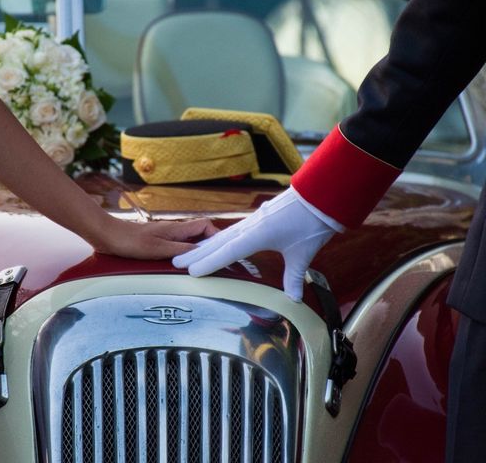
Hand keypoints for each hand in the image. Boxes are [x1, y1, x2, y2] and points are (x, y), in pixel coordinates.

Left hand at [95, 218, 218, 259]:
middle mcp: (174, 231)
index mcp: (177, 229)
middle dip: (209, 248)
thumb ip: (180, 251)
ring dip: (196, 254)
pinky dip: (182, 258)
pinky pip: (176, 249)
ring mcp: (166, 237)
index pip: (205, 226)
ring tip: (201, 268)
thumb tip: (202, 255)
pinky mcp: (157, 244)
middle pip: (200, 236)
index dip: (216, 236)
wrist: (107, 235)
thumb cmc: (129, 241)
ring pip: (188, 243)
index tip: (220, 251)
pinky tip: (179, 268)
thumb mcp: (157, 249)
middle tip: (215, 263)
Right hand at [172, 188, 336, 300]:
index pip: (227, 252)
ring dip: (204, 246)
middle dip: (196, 254)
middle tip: (176, 263)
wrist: (320, 195)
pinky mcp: (257, 217)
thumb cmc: (312, 223)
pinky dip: (219, 239)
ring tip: (189, 255)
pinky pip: (232, 231)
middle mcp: (250, 226)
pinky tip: (215, 243)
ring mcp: (252, 220)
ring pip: (222, 236)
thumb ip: (295, 278)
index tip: (190, 271)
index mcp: (258, 235)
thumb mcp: (303, 254)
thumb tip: (293, 300)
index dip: (208, 263)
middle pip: (217, 243)